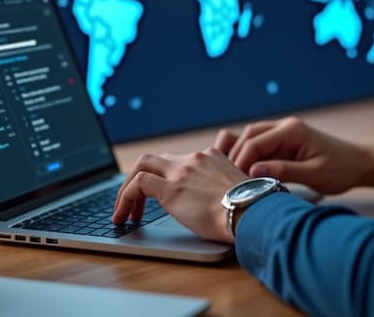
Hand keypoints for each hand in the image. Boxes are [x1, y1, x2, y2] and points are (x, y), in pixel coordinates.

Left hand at [112, 148, 248, 243]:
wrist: (251, 211)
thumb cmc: (251, 208)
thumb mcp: (237, 191)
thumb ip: (223, 189)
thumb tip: (218, 206)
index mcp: (212, 157)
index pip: (180, 161)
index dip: (166, 177)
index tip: (162, 196)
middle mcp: (195, 159)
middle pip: (156, 159)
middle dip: (140, 179)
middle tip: (135, 202)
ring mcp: (181, 171)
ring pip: (142, 166)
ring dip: (128, 188)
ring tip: (122, 211)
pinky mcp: (170, 188)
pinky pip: (138, 184)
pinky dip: (125, 198)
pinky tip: (123, 215)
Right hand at [215, 116, 373, 193]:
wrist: (359, 164)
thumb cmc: (341, 169)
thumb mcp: (315, 174)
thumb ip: (284, 172)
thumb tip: (254, 172)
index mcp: (292, 130)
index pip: (255, 142)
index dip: (241, 161)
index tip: (235, 182)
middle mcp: (285, 126)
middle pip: (248, 135)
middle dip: (236, 157)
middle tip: (230, 181)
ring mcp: (283, 133)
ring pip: (251, 138)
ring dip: (241, 156)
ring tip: (234, 178)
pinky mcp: (283, 143)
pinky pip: (259, 145)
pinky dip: (249, 157)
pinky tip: (244, 173)